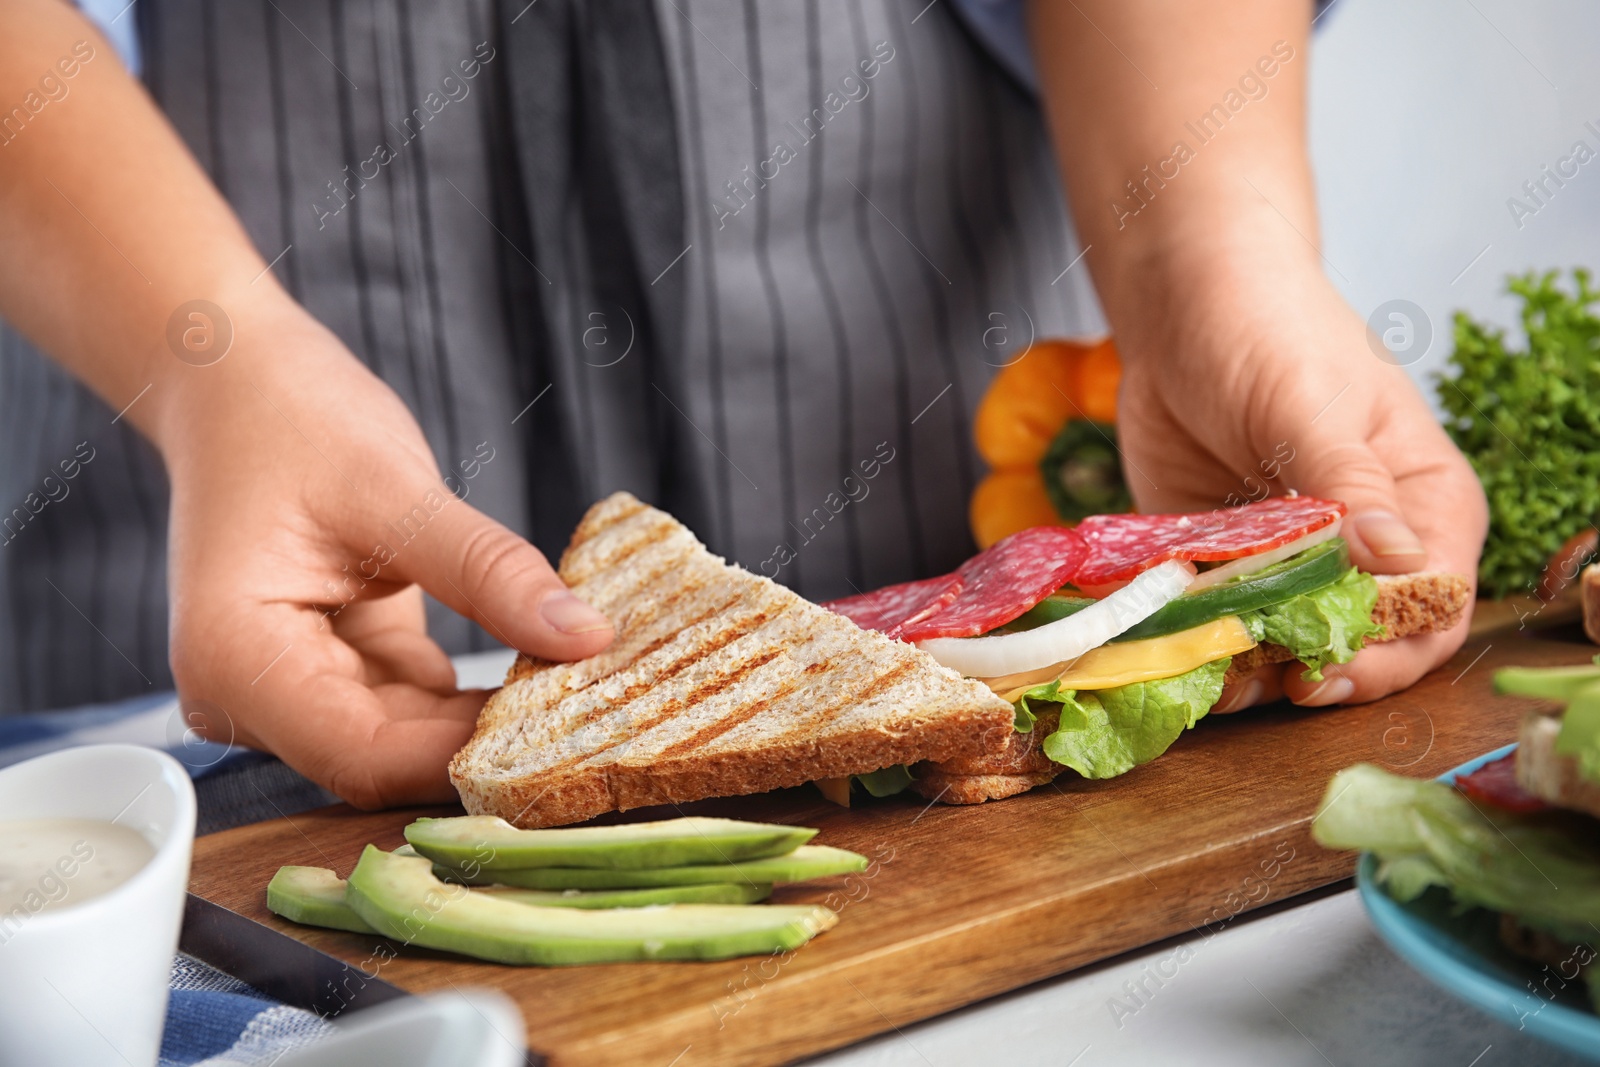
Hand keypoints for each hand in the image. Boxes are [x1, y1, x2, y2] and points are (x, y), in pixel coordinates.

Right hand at [156, 296, 613, 808]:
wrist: (238, 384)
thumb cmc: (291, 420)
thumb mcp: (396, 491)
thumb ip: (489, 573)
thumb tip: (587, 637)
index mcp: (235, 661)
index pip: (364, 756)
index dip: (467, 757)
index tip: (566, 734)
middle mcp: (249, 694)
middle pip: (386, 758)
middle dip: (486, 740)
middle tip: (594, 709)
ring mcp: (290, 687)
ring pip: (407, 739)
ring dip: (487, 719)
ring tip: (577, 683)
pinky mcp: (335, 667)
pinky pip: (413, 704)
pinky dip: (473, 692)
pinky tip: (540, 667)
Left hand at [1113, 258, 1486, 708]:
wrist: (1182, 307)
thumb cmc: (1268, 330)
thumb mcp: (1310, 403)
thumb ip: (1348, 483)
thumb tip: (1399, 560)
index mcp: (1423, 504)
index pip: (1433, 608)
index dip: (1389, 653)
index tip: (1326, 669)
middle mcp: (1368, 546)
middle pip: (1367, 644)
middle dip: (1315, 670)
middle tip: (1260, 682)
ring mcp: (1294, 562)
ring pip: (1287, 645)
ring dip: (1247, 668)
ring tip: (1205, 675)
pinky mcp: (1228, 564)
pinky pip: (1220, 621)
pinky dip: (1195, 641)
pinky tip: (1164, 648)